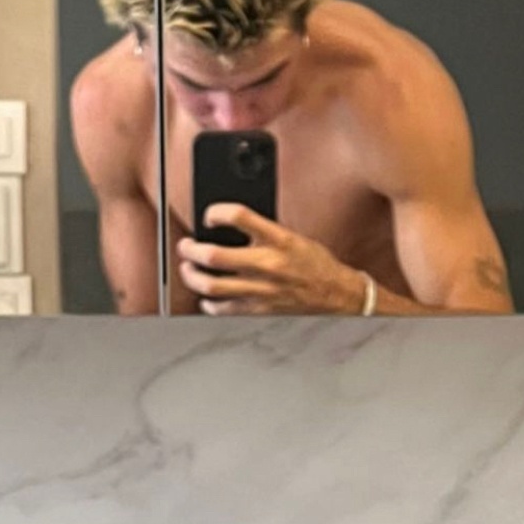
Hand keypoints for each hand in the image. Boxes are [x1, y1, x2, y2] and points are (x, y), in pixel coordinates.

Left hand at [176, 203, 366, 314]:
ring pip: (211, 285)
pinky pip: (223, 308)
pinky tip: (206, 296)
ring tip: (188, 268)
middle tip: (186, 246)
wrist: (337, 296)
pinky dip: (208, 302)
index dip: (217, 213)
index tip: (209, 216)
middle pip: (214, 255)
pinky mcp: (259, 310)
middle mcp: (268, 264)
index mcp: (279, 240)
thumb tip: (230, 225)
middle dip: (191, 249)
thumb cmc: (315, 265)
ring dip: (192, 276)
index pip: (239, 216)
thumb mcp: (293, 238)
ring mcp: (261, 290)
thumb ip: (263, 232)